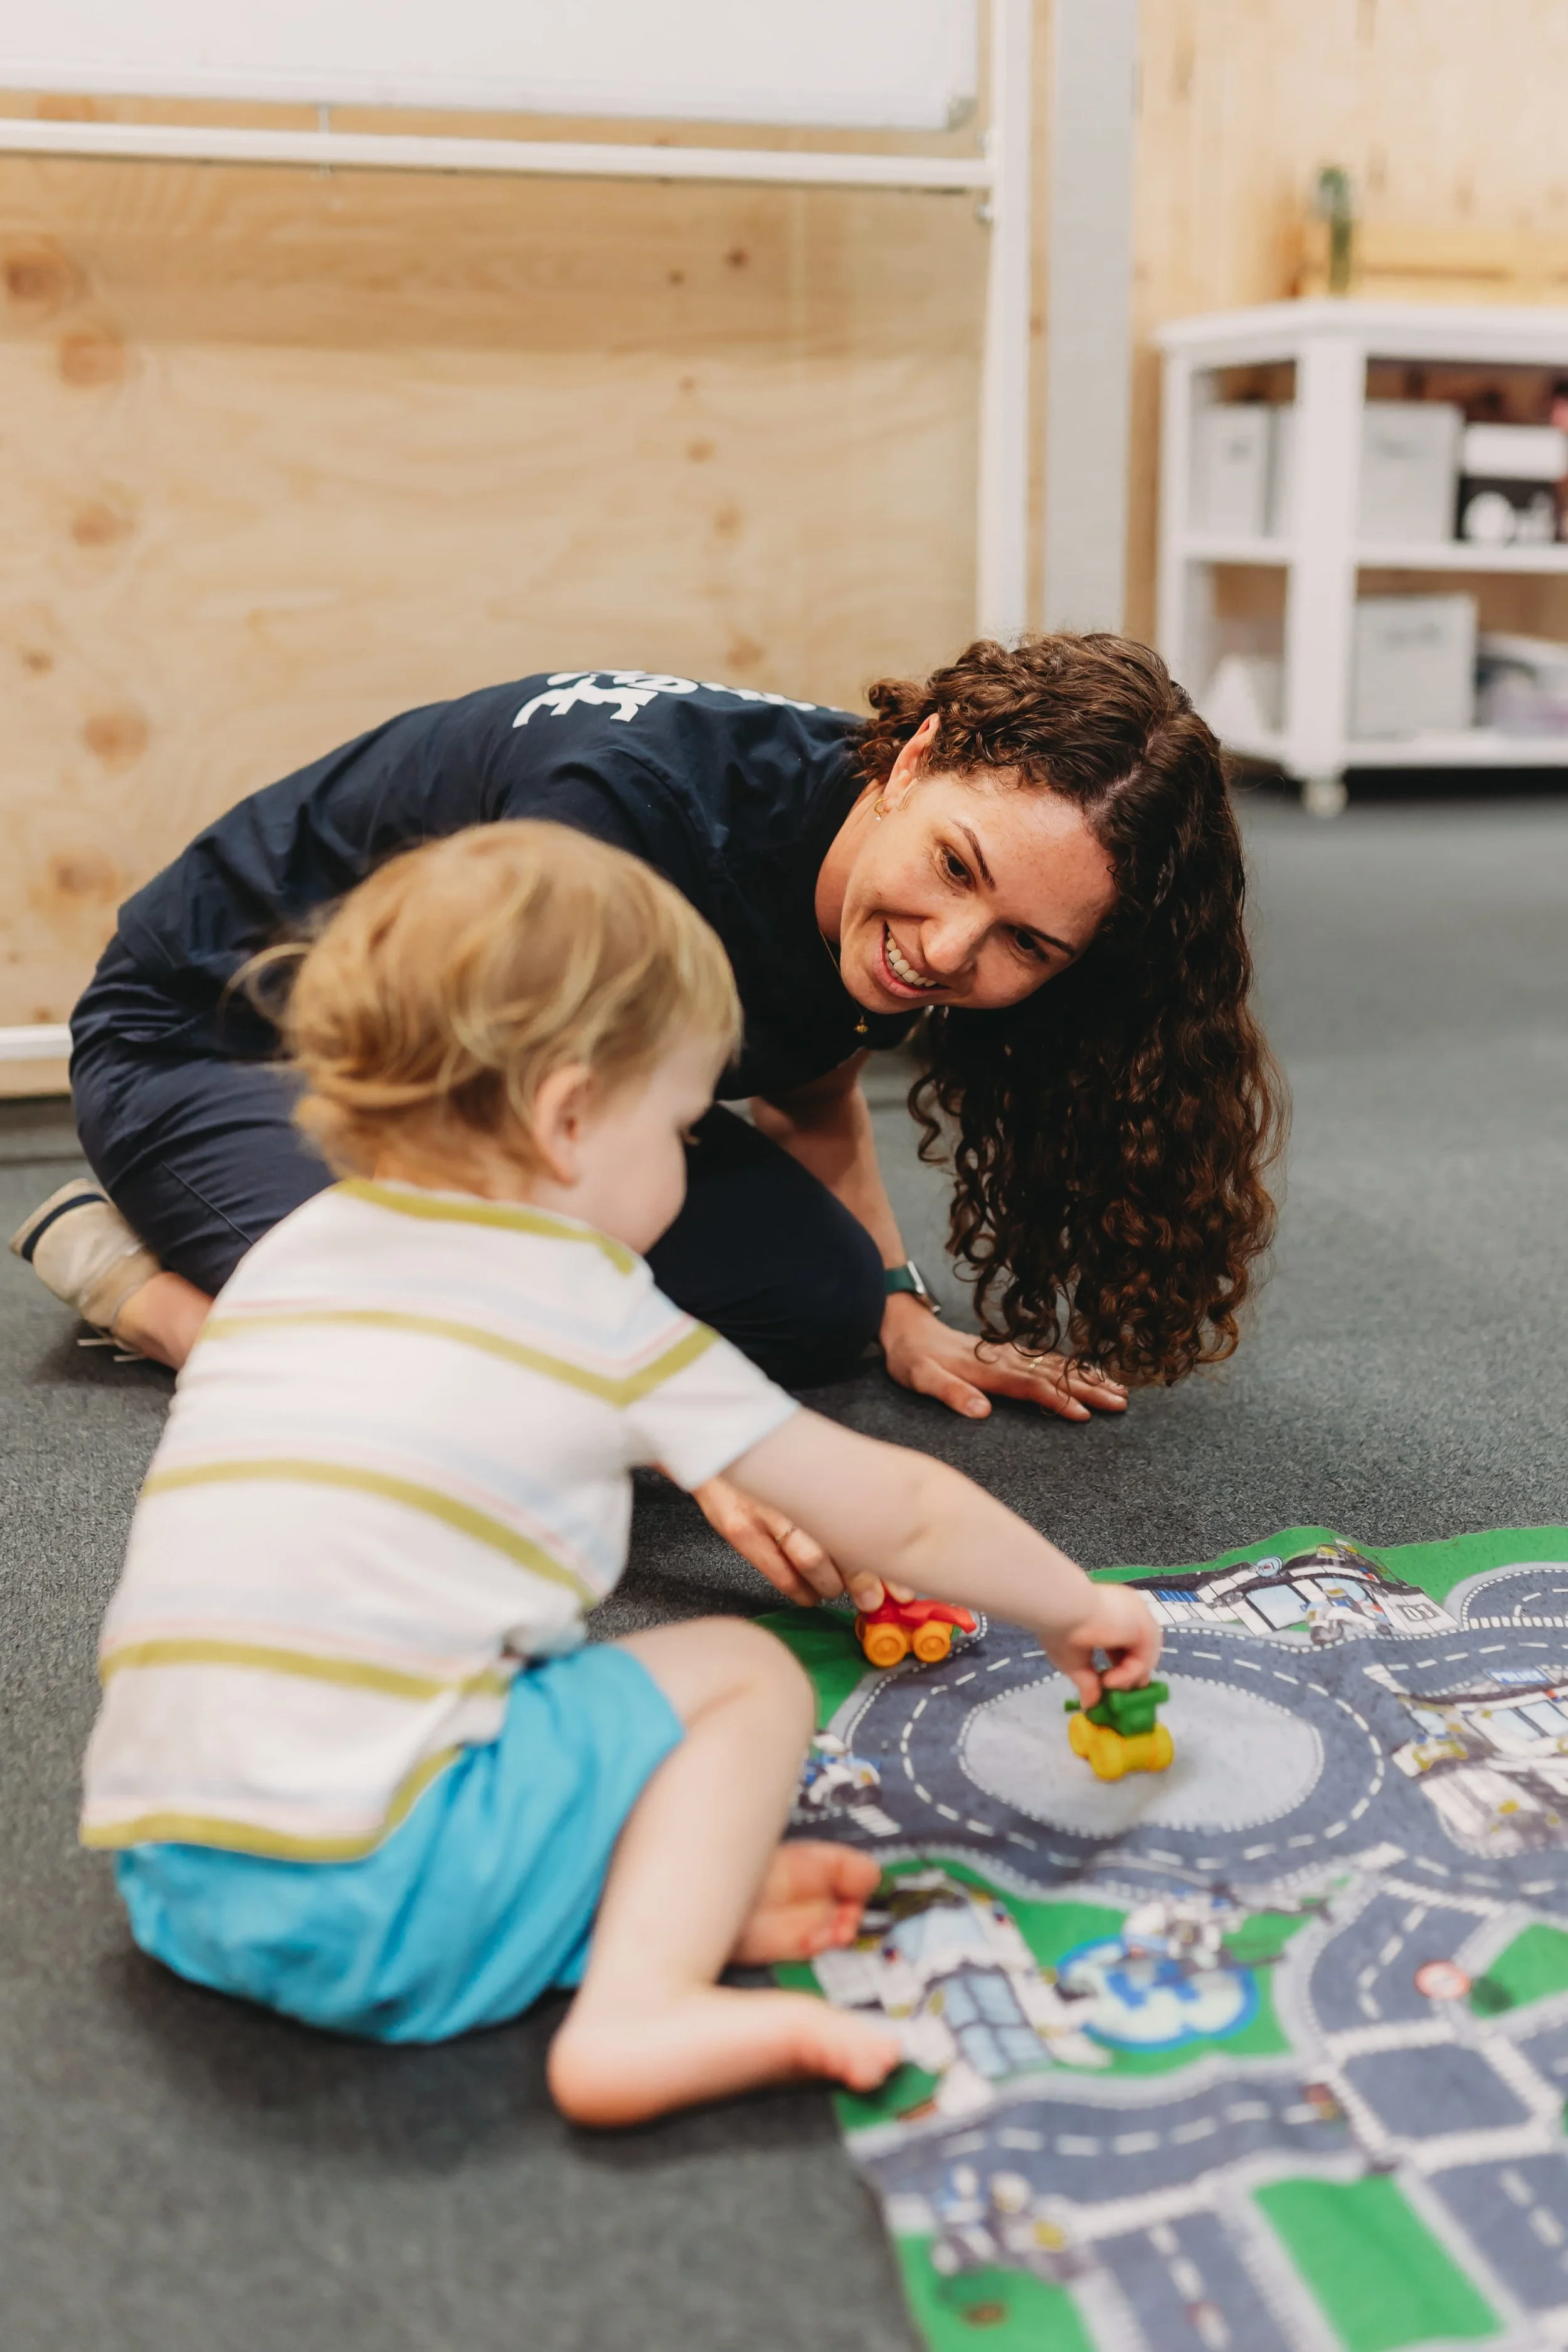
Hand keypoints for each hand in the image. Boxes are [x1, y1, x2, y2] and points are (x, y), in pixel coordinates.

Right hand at [692, 1473, 897, 1611]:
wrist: (720, 1442)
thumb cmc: (775, 1456)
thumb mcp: (811, 1465)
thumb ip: (841, 1493)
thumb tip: (882, 1535)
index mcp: (820, 1473)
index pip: (861, 1522)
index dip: (882, 1558)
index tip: (899, 1585)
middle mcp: (795, 1491)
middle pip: (839, 1542)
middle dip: (862, 1579)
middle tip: (872, 1599)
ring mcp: (764, 1510)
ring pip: (811, 1559)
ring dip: (831, 1584)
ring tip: (835, 1589)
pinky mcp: (738, 1527)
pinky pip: (776, 1571)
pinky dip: (799, 1589)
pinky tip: (809, 1594)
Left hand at [880, 1295, 1127, 1423]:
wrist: (908, 1328)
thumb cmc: (912, 1359)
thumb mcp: (921, 1378)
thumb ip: (950, 1393)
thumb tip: (980, 1412)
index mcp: (989, 1369)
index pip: (1031, 1386)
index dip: (1058, 1399)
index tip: (1084, 1413)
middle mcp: (1006, 1359)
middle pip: (1055, 1374)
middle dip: (1090, 1388)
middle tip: (1121, 1403)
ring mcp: (1010, 1354)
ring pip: (1058, 1365)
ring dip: (1089, 1376)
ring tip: (1120, 1389)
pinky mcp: (1010, 1353)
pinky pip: (1050, 1359)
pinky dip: (1075, 1366)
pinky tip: (1092, 1373)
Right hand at [1046, 1582, 1161, 1708]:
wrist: (1063, 1609)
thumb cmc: (1063, 1628)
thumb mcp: (1074, 1660)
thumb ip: (1087, 1681)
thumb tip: (1089, 1705)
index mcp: (1115, 1611)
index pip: (1127, 1643)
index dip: (1120, 1666)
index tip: (1107, 1685)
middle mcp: (1131, 1611)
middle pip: (1140, 1650)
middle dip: (1128, 1676)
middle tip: (1115, 1696)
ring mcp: (1141, 1617)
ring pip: (1145, 1657)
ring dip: (1126, 1678)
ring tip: (1105, 1686)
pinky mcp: (1145, 1627)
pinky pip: (1144, 1660)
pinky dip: (1128, 1675)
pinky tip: (1108, 1680)